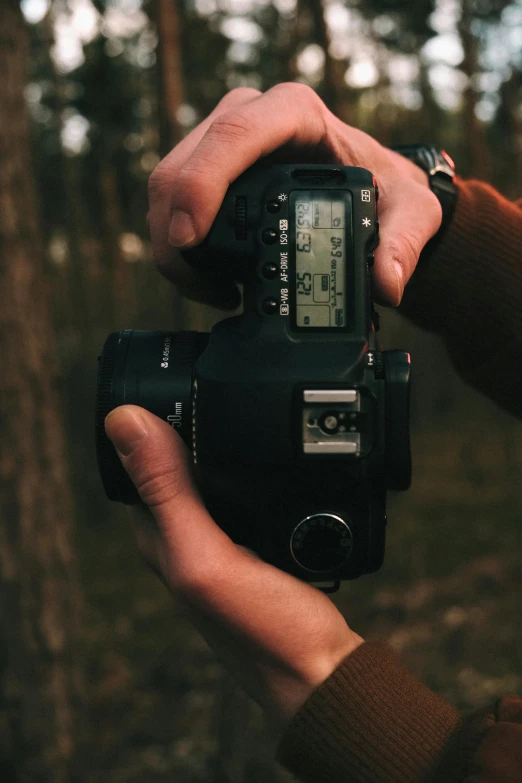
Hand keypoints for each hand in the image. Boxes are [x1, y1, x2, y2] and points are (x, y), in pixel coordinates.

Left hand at [105, 405, 362, 734]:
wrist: (323, 674)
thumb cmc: (263, 631)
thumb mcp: (208, 556)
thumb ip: (168, 493)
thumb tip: (123, 421)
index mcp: (160, 537)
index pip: (137, 462)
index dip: (150, 422)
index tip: (175, 384)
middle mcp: (186, 538)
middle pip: (178, 464)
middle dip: (191, 427)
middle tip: (216, 389)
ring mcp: (225, 542)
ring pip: (215, 475)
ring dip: (225, 446)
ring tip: (244, 411)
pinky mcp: (260, 544)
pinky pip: (249, 491)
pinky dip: (255, 468)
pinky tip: (275, 457)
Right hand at [148, 83, 441, 307]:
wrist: (370, 186)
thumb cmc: (385, 188)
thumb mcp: (410, 211)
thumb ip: (405, 242)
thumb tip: (387, 284)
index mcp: (294, 112)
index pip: (233, 136)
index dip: (201, 184)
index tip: (191, 239)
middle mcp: (249, 116)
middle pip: (182, 165)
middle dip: (175, 233)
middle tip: (205, 289)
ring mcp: (220, 139)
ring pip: (165, 185)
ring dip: (172, 246)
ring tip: (215, 291)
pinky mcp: (206, 166)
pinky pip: (171, 201)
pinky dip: (177, 244)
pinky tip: (209, 278)